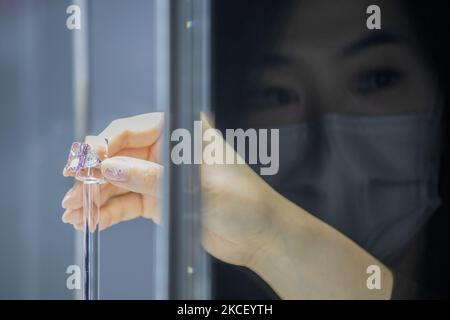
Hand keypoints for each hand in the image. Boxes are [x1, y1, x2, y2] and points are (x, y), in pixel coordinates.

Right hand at [61, 112, 279, 267]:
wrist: (259, 234)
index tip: (83, 163)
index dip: (102, 146)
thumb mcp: (195, 186)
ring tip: (74, 212)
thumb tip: (108, 167)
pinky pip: (128, 202)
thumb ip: (151, 177)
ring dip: (95, 196)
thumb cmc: (242, 200)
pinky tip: (92, 220)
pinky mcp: (159, 200)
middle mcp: (167, 151)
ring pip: (120, 181)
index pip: (131, 130)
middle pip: (119, 156)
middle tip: (72, 192)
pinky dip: (109, 211)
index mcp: (181, 132)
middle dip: (93, 175)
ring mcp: (161, 177)